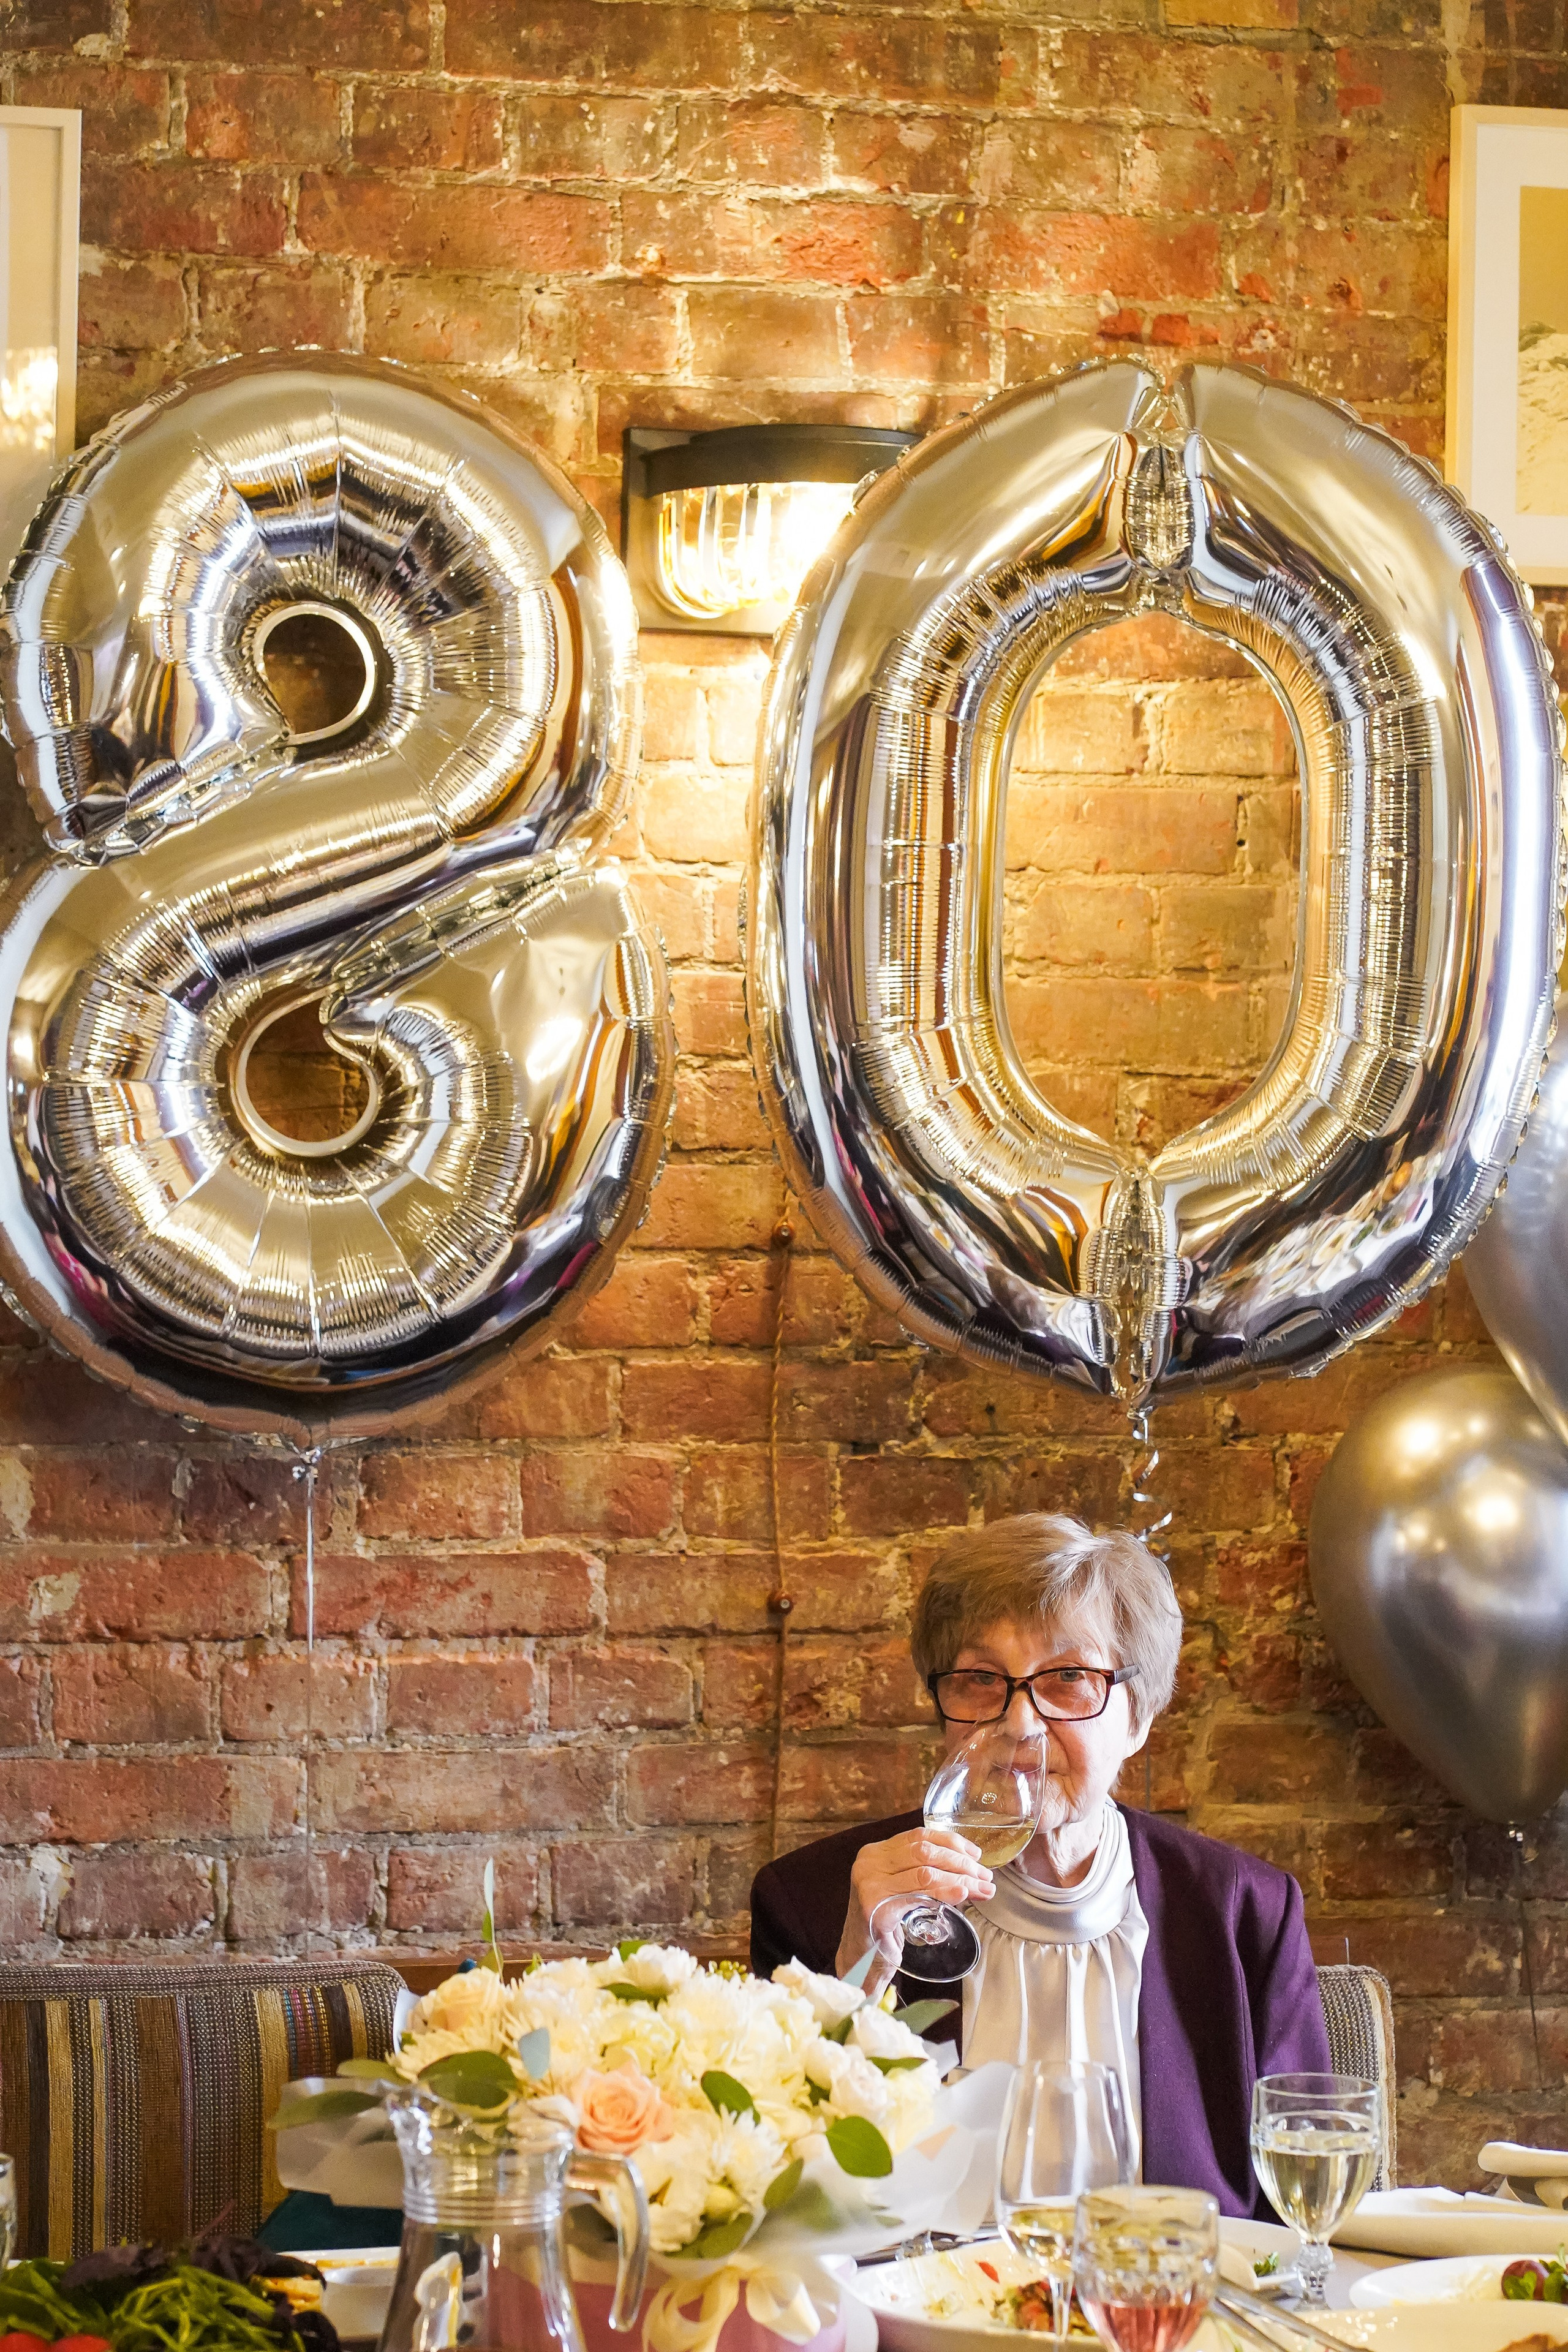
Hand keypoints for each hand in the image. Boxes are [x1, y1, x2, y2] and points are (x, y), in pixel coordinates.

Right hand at [835, 1825, 993, 1995]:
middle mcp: (869, 1864)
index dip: (951, 1842)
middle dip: (961, 1862)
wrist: (861, 1960)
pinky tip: (962, 1895)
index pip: (919, 1836)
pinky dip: (944, 1893)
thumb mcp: (903, 1889)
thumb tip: (972, 1870)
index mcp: (875, 1853)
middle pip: (924, 1852)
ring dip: (960, 1879)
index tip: (975, 1854)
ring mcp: (870, 1886)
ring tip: (983, 1888)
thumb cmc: (887, 1924)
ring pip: (925, 1872)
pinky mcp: (876, 1910)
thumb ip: (925, 1874)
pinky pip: (917, 1896)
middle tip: (985, 1876)